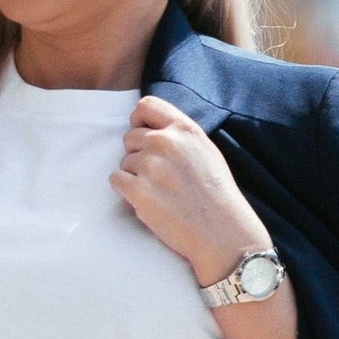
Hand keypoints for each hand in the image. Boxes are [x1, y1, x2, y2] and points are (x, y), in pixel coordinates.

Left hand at [111, 95, 258, 285]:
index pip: (146, 106)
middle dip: (137, 155)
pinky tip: (149, 203)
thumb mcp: (206, 152)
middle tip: (159, 177)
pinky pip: (116, 181)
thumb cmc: (216, 196)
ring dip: (135, 178)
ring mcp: (150, 166)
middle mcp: (166, 142)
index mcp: (185, 130)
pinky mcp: (138, 191)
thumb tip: (149, 129)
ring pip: (124, 162)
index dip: (139, 120)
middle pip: (130, 137)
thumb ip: (179, 136)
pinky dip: (126, 193)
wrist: (223, 233)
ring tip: (161, 194)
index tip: (143, 135)